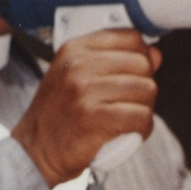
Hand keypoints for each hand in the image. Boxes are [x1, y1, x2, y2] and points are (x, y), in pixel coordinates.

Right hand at [12, 30, 161, 186]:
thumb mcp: (75, 77)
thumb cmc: (57, 116)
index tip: (136, 75)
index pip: (130, 38)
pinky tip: (130, 132)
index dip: (142, 57)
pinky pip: (141, 116)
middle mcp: (79, 66)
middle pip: (142, 65)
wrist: (35, 151)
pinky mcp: (96, 118)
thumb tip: (155, 55)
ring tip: (129, 119)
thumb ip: (114, 62)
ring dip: (145, 109)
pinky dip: (143, 128)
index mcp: (75, 50)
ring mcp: (86, 91)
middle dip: (144, 87)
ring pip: (146, 90)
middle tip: (131, 104)